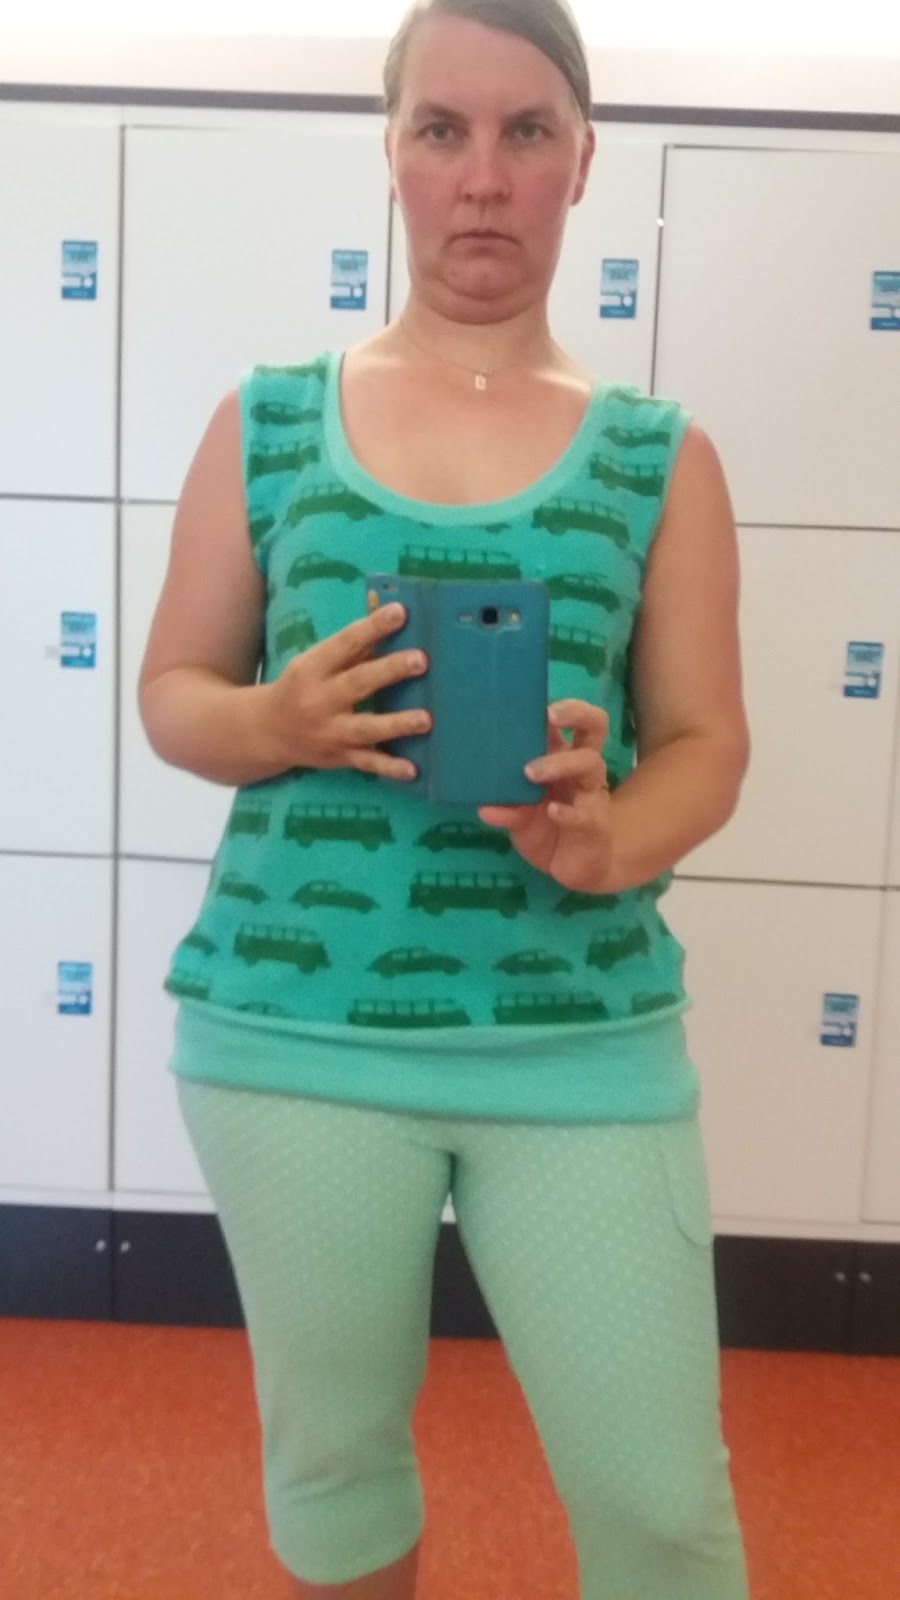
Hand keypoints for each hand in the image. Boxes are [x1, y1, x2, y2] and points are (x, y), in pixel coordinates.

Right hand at [262, 602, 430, 779]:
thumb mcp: (316, 662)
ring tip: (426, 719)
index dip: (372, 627)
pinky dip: (389, 769)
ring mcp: (330, 733)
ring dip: (397, 724)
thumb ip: (352, 644)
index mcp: (312, 669)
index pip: (344, 644)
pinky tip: (412, 771)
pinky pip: (367, 764)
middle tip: (421, 660)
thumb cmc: (301, 687)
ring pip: (366, 728)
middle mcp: (320, 701)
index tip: (400, 612)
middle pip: (357, 683)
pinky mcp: (340, 758)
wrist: (267, 732)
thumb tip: (386, 608)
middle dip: (390, 671)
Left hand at [478, 700, 613, 890]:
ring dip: (560, 763)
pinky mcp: (596, 824)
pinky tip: (552, 812)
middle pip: (594, 725)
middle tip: (549, 716)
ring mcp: (592, 794)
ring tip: (530, 772)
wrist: (579, 866)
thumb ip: (506, 809)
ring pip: (590, 763)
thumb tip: (484, 807)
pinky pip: (587, 813)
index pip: (567, 720)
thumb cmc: (549, 830)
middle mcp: (581, 769)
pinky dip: (568, 812)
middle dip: (576, 713)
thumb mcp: (520, 819)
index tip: (531, 700)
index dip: (557, 706)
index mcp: (562, 757)